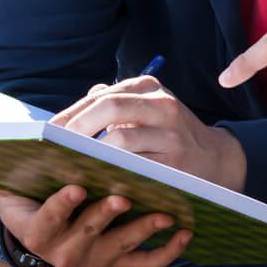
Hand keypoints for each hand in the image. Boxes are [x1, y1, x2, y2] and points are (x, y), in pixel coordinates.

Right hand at [0, 173, 191, 266]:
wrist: (44, 245)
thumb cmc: (28, 208)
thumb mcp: (3, 194)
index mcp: (40, 231)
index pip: (51, 219)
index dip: (63, 205)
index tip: (79, 185)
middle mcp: (67, 251)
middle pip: (89, 235)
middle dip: (107, 216)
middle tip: (125, 195)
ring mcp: (96, 260)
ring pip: (121, 249)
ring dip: (143, 231)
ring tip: (164, 212)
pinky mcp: (119, 266)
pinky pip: (146, 264)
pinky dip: (168, 251)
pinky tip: (184, 231)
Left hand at [53, 77, 246, 190]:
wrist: (216, 159)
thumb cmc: (170, 134)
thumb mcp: (148, 109)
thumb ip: (114, 103)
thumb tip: (80, 104)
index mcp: (150, 88)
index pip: (103, 95)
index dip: (73, 112)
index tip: (50, 129)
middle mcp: (163, 105)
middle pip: (111, 107)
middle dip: (78, 127)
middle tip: (55, 145)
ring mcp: (171, 134)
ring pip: (121, 139)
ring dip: (92, 152)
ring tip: (70, 163)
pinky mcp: (176, 162)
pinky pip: (136, 167)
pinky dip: (112, 171)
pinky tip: (96, 178)